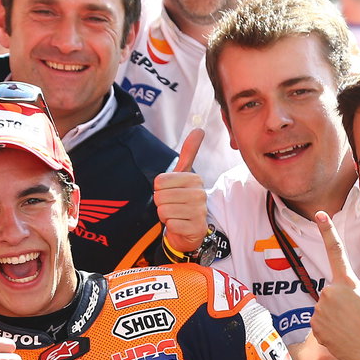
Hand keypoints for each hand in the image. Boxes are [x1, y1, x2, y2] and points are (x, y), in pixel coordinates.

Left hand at [155, 128, 206, 255]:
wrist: (188, 230)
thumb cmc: (181, 201)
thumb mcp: (182, 176)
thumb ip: (189, 153)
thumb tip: (199, 129)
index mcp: (195, 179)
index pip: (159, 181)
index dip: (159, 190)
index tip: (170, 193)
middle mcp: (200, 194)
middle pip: (160, 196)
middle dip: (161, 204)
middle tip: (172, 207)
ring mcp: (200, 212)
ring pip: (164, 211)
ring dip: (165, 216)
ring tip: (176, 216)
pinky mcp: (197, 228)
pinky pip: (170, 225)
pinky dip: (171, 227)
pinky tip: (180, 226)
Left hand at [308, 212, 359, 359]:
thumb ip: (353, 291)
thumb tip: (343, 298)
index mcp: (346, 281)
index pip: (336, 250)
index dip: (327, 230)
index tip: (319, 214)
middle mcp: (330, 291)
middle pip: (330, 295)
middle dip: (339, 305)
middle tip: (353, 318)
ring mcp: (321, 309)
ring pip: (324, 311)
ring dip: (334, 319)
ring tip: (349, 328)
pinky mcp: (315, 326)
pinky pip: (320, 326)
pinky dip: (329, 331)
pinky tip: (341, 337)